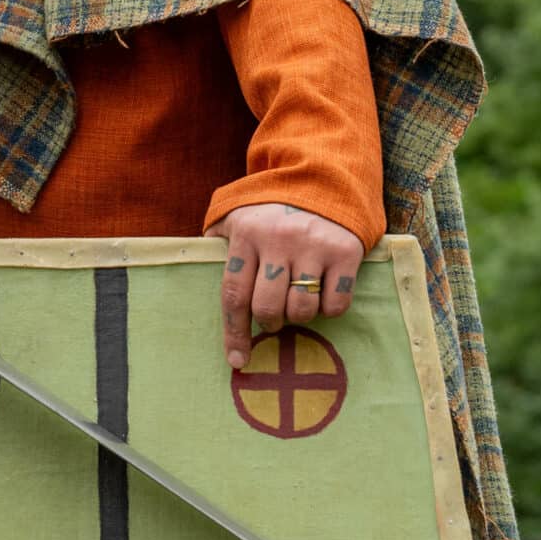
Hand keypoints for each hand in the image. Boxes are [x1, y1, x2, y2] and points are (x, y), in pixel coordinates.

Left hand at [211, 201, 365, 371]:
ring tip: (297, 301)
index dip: (234, 333)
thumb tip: (195, 261)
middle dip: (269, 323)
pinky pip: (336, 303)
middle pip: (267, 308)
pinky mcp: (344, 251)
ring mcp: (313, 245)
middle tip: (274, 318)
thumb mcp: (238, 214)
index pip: (233, 294)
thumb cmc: (273, 208)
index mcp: (247, 234)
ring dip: (298, 316)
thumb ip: (218, 238)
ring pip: (301, 309)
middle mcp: (279, 239)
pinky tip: (324, 294)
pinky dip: (330, 309)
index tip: (238, 360)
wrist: (325, 178)